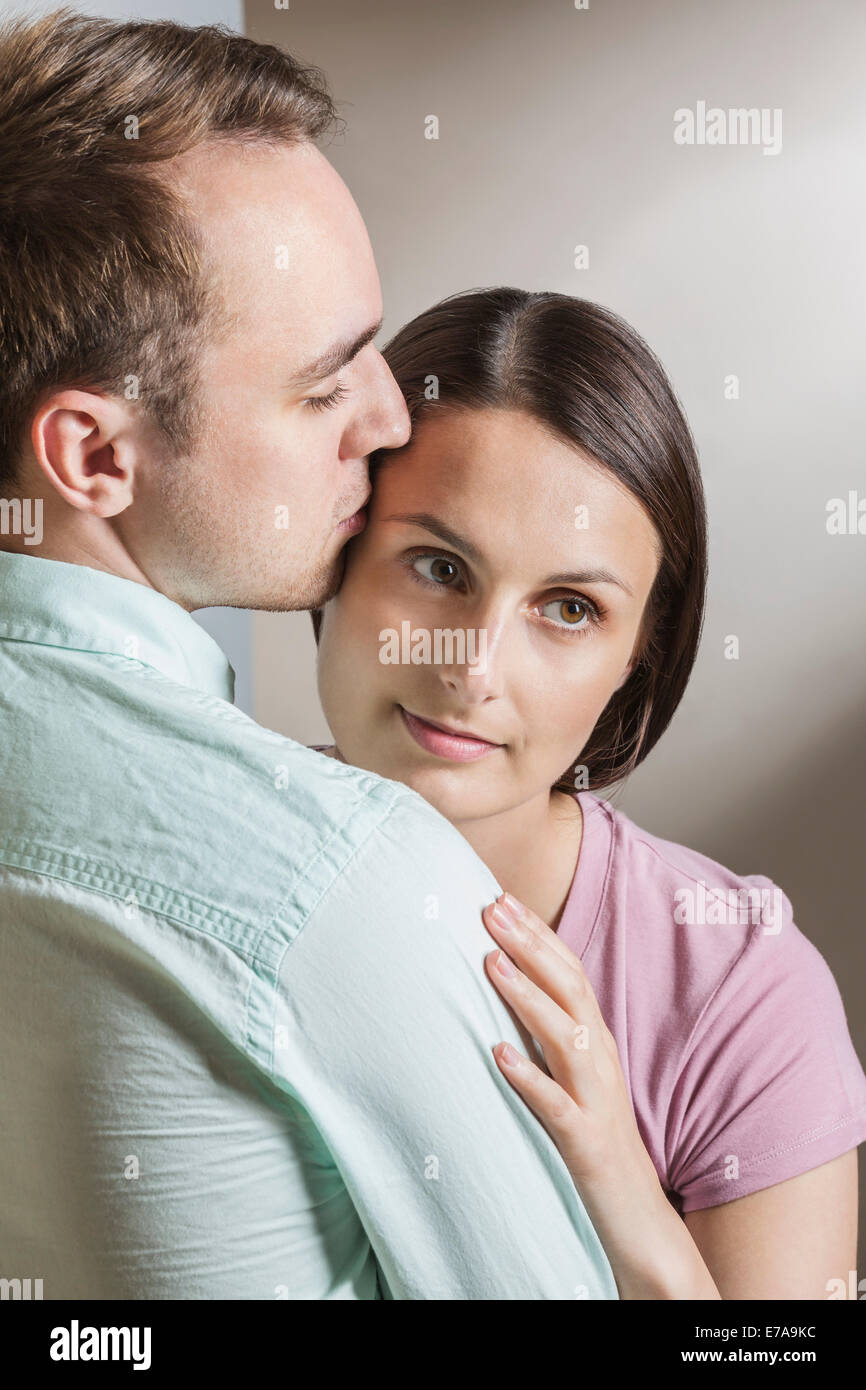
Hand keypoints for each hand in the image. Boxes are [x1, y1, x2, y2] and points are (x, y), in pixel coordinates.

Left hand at [482, 890, 719, 1299]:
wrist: (633, 1209)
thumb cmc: (593, 1131)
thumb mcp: (573, 1071)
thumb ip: (549, 1028)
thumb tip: (506, 979)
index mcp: (595, 1037)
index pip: (569, 971)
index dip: (538, 933)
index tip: (501, 898)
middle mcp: (599, 1058)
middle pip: (568, 989)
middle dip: (530, 945)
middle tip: (491, 908)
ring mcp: (594, 1098)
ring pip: (565, 1036)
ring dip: (528, 997)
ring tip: (492, 964)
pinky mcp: (583, 1140)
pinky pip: (555, 1105)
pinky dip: (529, 1077)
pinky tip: (500, 1054)